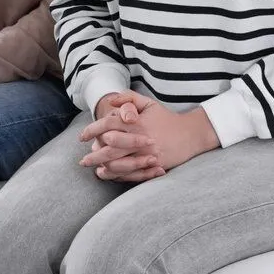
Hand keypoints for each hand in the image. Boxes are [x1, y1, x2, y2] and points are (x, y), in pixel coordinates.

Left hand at [81, 92, 219, 178]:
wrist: (192, 134)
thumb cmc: (166, 118)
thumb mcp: (149, 103)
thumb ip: (128, 98)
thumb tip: (109, 101)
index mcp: (137, 122)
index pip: (108, 124)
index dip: (92, 130)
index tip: (82, 137)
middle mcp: (140, 138)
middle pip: (110, 147)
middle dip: (94, 154)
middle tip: (83, 160)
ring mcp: (147, 154)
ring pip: (119, 162)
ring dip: (103, 166)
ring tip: (93, 168)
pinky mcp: (153, 166)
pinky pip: (131, 173)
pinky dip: (117, 175)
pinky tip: (107, 174)